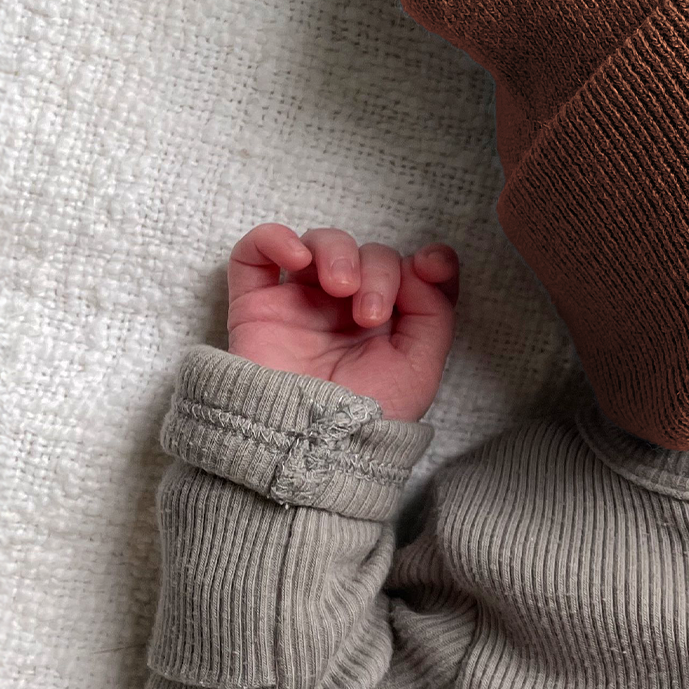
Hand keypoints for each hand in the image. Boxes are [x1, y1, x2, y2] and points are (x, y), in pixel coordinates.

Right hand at [225, 223, 459, 421]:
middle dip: (379, 271)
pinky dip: (274, 238)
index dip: (425, 261)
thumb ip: (435, 309)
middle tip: (370, 314)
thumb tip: (426, 262)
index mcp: (387, 323)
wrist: (307, 450)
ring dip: (338, 251)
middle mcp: (344, 309)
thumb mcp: (420, 366)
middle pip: (369, 254)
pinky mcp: (255, 307)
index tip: (430, 269)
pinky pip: (253, 254)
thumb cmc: (364, 419)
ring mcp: (299, 304)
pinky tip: (296, 256)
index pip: (411, 270)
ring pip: (320, 243)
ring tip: (341, 287)